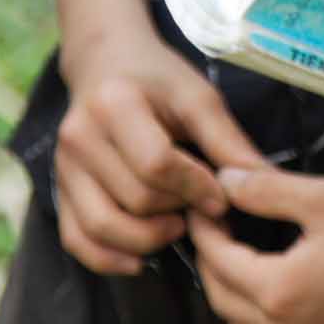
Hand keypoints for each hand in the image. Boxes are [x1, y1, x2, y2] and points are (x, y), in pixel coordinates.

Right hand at [51, 36, 264, 275]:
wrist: (106, 64)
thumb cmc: (159, 80)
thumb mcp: (198, 98)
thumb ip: (228, 141)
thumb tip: (265, 183)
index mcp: (114, 104)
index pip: (157, 164)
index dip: (196, 188)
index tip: (221, 196)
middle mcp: (79, 137)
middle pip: (135, 199)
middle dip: (177, 211)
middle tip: (200, 207)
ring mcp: (63, 166)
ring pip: (103, 226)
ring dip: (148, 238)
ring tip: (176, 225)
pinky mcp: (58, 189)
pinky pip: (77, 240)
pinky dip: (108, 259)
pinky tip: (141, 258)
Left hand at [185, 165, 323, 323]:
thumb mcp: (323, 198)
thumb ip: (266, 190)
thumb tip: (223, 180)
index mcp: (278, 290)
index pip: (217, 260)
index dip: (204, 231)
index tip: (201, 207)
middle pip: (220, 298)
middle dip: (213, 262)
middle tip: (219, 229)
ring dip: (232, 295)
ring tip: (244, 258)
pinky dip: (261, 323)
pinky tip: (278, 293)